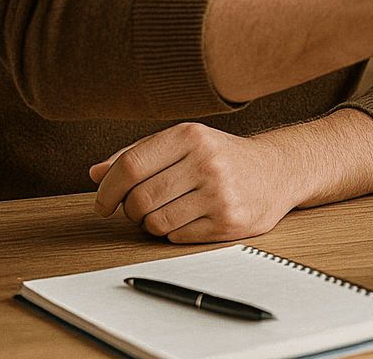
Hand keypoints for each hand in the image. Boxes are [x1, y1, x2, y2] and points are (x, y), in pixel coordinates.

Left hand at [89, 112, 372, 242]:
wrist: (278, 170)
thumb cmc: (223, 156)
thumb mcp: (184, 142)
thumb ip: (138, 154)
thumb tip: (95, 173)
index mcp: (190, 135)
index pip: (130, 166)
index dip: (107, 190)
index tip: (102, 203)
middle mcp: (206, 161)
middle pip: (139, 199)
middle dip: (130, 210)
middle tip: (138, 208)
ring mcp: (220, 193)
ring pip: (155, 222)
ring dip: (151, 223)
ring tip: (166, 211)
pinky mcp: (228, 222)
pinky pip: (177, 237)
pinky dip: (174, 233)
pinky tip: (188, 218)